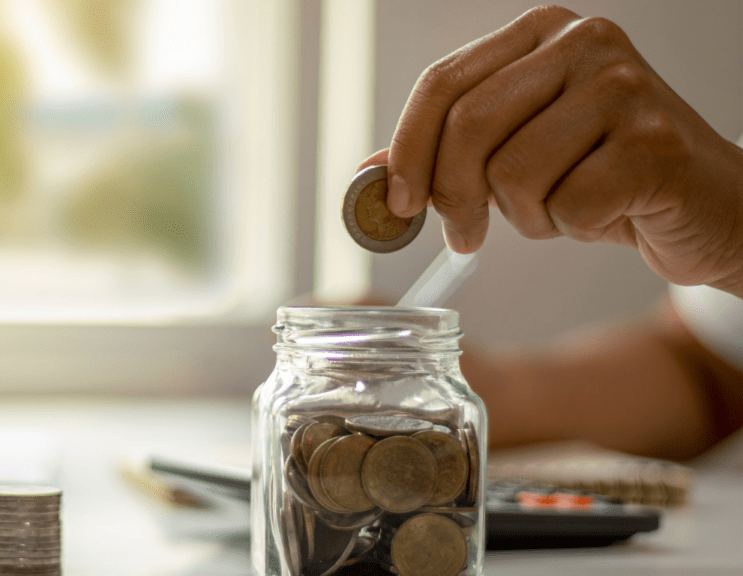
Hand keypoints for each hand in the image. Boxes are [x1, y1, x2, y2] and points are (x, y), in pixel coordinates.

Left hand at [359, 5, 742, 296]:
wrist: (704, 206)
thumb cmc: (600, 176)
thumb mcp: (513, 153)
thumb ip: (444, 153)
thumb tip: (366, 173)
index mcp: (541, 33)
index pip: (442, 84)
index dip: (407, 149)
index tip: (396, 203)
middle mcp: (585, 43)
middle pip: (468, 126)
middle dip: (452, 196)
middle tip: (463, 234)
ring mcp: (625, 88)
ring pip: (513, 174)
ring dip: (525, 216)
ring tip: (561, 208)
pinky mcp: (656, 144)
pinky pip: (567, 208)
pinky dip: (572, 229)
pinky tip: (603, 213)